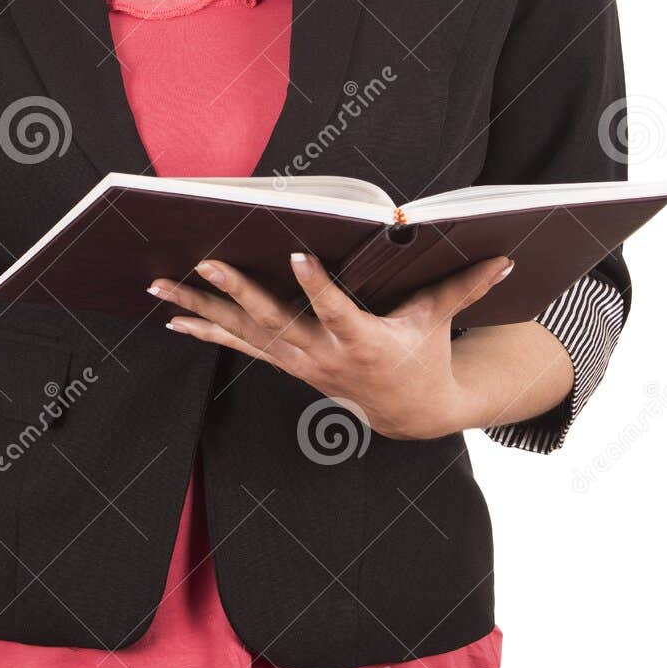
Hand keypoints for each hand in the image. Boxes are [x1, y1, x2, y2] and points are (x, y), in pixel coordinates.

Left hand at [147, 251, 514, 440]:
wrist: (408, 412)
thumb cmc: (423, 353)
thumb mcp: (440, 320)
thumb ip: (465, 286)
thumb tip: (507, 256)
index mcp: (362, 341)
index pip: (336, 310)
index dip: (316, 286)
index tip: (295, 254)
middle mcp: (321, 355)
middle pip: (272, 320)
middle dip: (236, 290)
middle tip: (205, 261)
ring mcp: (296, 362)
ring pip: (241, 333)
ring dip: (199, 309)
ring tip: (160, 286)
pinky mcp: (283, 362)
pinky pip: (237, 345)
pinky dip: (205, 330)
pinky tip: (171, 318)